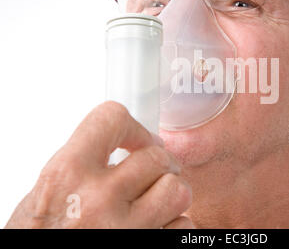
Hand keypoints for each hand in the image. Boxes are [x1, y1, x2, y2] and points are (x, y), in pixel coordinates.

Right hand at [5, 101, 193, 228]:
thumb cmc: (39, 236)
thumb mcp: (46, 192)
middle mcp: (98, 200)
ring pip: (177, 190)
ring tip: (156, 199)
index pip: (112, 119)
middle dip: (159, 163)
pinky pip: (182, 225)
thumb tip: (122, 146)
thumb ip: (83, 164)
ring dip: (171, 193)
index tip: (139, 140)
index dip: (132, 127)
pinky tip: (154, 226)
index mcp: (67, 175)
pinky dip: (173, 225)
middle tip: (154, 171)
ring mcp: (126, 229)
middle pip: (157, 157)